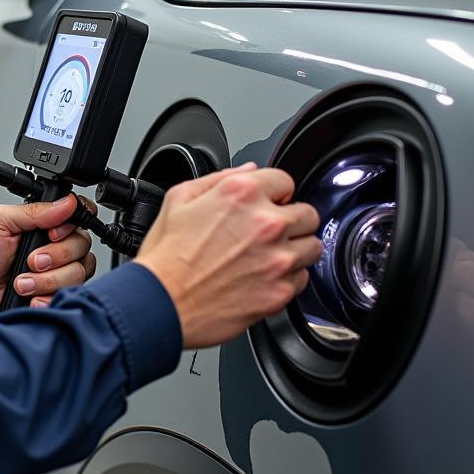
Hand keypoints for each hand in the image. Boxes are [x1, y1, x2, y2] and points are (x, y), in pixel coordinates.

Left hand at [0, 195, 97, 318]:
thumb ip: (34, 211)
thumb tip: (66, 202)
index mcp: (43, 223)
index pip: (78, 216)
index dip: (72, 225)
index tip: (52, 233)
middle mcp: (54, 246)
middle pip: (82, 245)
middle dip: (56, 255)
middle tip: (31, 260)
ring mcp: (56, 272)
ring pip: (78, 272)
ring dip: (48, 279)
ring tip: (22, 282)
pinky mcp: (53, 295)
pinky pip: (69, 295)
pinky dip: (48, 297)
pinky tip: (29, 297)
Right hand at [135, 164, 321, 348]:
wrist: (161, 303)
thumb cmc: (166, 257)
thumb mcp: (179, 199)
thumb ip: (219, 179)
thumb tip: (248, 170)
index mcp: (241, 194)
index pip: (285, 180)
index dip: (273, 193)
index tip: (267, 203)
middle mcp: (266, 224)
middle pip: (308, 214)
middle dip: (290, 220)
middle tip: (269, 232)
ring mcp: (277, 260)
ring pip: (312, 247)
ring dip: (295, 249)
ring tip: (268, 256)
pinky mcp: (280, 292)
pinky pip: (302, 279)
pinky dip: (287, 279)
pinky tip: (262, 278)